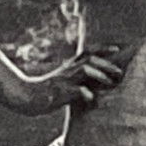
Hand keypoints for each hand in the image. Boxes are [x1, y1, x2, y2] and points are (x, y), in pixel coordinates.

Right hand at [12, 43, 137, 115]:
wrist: (25, 97)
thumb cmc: (45, 92)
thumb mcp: (63, 81)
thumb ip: (76, 80)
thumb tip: (92, 87)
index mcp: (69, 67)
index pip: (88, 53)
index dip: (102, 49)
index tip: (117, 48)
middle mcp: (68, 70)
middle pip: (90, 59)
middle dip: (106, 63)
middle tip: (119, 71)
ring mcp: (64, 80)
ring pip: (84, 70)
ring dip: (99, 74)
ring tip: (109, 82)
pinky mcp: (59, 92)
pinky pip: (74, 90)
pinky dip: (84, 92)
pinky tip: (90, 97)